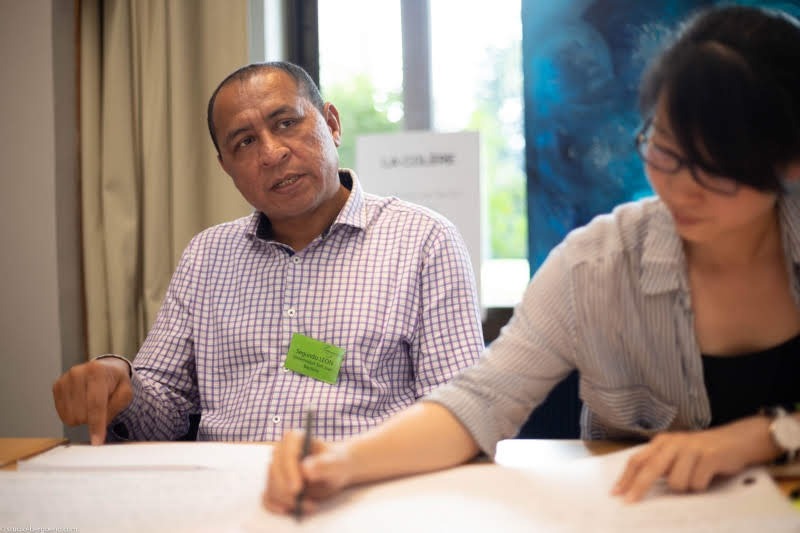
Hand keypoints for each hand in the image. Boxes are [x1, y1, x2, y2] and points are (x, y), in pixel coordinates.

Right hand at [52, 358, 133, 444]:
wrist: (104, 368)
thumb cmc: (116, 382)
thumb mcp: (125, 392)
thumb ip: (115, 407)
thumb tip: (100, 426)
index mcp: (97, 372)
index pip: (95, 404)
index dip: (96, 425)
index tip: (96, 442)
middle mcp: (77, 373)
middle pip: (82, 414)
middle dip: (94, 418)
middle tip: (102, 407)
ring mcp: (64, 380)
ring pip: (71, 417)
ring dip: (84, 417)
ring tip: (92, 403)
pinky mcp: (57, 387)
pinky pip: (63, 415)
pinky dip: (74, 414)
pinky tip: (81, 403)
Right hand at [263, 430, 353, 514]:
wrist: (335, 472)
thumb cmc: (336, 463)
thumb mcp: (336, 464)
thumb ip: (323, 464)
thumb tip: (305, 469)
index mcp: (293, 439)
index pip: (285, 453)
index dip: (289, 471)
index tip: (297, 488)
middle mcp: (280, 452)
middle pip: (274, 471)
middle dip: (286, 490)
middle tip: (300, 502)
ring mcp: (275, 469)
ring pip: (271, 486)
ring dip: (286, 500)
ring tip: (309, 506)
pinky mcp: (274, 485)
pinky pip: (267, 497)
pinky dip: (275, 506)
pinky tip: (287, 511)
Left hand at [612, 416, 776, 501]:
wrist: (736, 440)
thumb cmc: (703, 451)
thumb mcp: (677, 453)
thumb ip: (660, 464)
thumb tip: (637, 486)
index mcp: (662, 442)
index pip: (638, 460)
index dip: (626, 477)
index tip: (616, 493)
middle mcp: (673, 443)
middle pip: (650, 468)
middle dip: (639, 487)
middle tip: (630, 502)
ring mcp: (691, 448)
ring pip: (676, 482)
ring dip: (685, 488)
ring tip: (695, 478)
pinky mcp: (709, 456)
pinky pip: (697, 483)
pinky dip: (701, 486)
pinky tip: (707, 476)